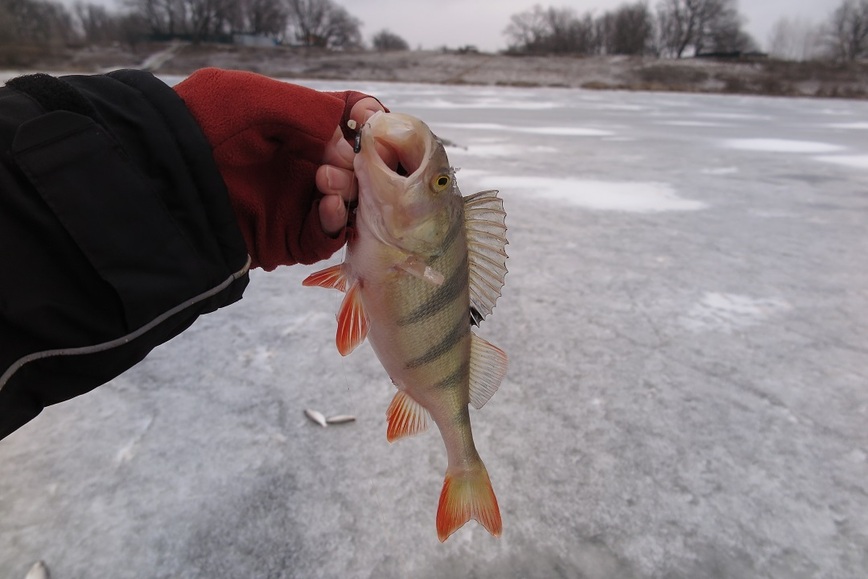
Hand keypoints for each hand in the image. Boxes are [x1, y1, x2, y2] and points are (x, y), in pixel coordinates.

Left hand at [175, 68, 387, 269]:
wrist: (162, 179)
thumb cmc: (202, 126)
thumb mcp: (255, 98)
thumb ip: (310, 110)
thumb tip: (346, 142)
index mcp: (294, 129)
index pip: (346, 123)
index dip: (364, 122)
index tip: (372, 121)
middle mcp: (299, 166)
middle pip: (354, 166)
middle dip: (356, 162)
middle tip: (337, 162)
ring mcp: (295, 204)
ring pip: (347, 203)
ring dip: (347, 191)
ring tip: (326, 183)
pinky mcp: (288, 239)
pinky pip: (326, 236)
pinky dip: (334, 222)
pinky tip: (328, 206)